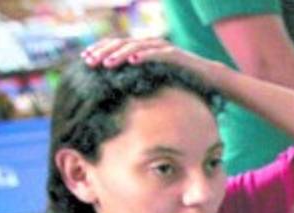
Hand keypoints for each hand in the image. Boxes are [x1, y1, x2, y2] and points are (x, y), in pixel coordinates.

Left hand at [82, 37, 210, 75]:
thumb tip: (116, 88)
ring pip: (136, 47)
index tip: (84, 59)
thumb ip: (138, 77)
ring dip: (119, 54)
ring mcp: (163, 48)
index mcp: (143, 48)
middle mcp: (151, 44)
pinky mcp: (175, 55)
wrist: (209, 78)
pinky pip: (157, 54)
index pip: (117, 45)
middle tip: (89, 62)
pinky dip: (144, 56)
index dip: (99, 49)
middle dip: (103, 51)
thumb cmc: (181, 80)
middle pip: (122, 43)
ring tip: (106, 63)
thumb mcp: (155, 78)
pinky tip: (133, 61)